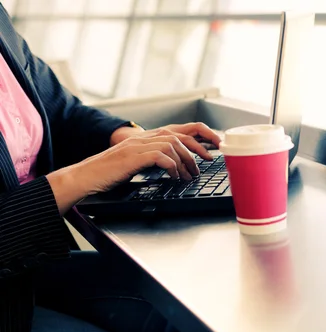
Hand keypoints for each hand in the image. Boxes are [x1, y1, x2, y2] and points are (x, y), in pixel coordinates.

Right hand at [47, 135, 199, 213]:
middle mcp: (142, 138)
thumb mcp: (135, 163)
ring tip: (189, 175)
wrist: (85, 176)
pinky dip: (171, 166)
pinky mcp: (132, 157)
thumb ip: (152, 159)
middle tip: (207, 162)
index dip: (196, 137)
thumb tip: (175, 167)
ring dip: (185, 161)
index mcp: (144, 138)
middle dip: (197, 148)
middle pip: (178, 135)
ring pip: (172, 145)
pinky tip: (174, 176)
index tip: (209, 148)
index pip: (176, 131)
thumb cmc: (108, 173)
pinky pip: (160, 157)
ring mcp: (137, 146)